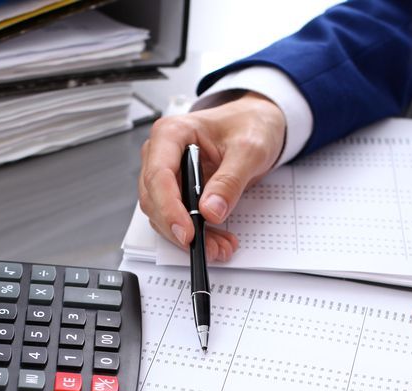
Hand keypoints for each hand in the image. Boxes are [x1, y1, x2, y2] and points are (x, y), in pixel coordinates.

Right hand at [139, 92, 286, 261]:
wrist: (256, 124)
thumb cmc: (250, 125)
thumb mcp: (249, 150)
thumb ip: (230, 180)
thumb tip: (211, 210)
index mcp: (172, 133)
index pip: (159, 174)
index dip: (169, 208)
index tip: (187, 232)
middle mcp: (162, 153)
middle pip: (155, 199)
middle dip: (180, 228)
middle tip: (209, 247)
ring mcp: (168, 173)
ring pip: (163, 214)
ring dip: (188, 236)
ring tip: (219, 246)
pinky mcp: (178, 190)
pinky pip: (178, 218)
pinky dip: (196, 234)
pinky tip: (216, 240)